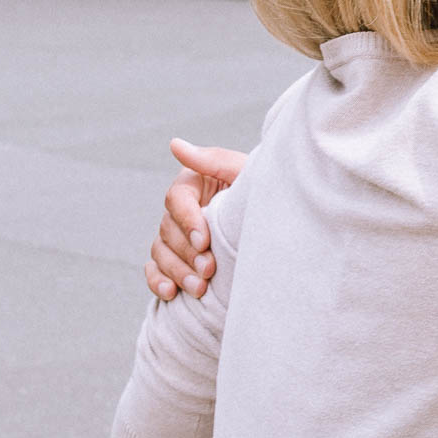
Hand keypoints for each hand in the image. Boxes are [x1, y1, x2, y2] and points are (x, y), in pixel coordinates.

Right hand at [144, 139, 246, 300]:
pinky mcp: (177, 258)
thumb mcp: (245, 173)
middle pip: (167, 229)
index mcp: (194, 183)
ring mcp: (177, 235)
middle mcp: (181, 209)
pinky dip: (158, 281)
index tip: (204, 241)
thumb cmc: (262, 193)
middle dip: (187, 253)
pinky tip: (171, 293)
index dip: (187, 221)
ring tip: (199, 288)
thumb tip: (175, 144)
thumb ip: (213, 160)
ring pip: (161, 252)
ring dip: (177, 271)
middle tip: (209, 270)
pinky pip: (155, 270)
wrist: (281, 223)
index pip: (177, 199)